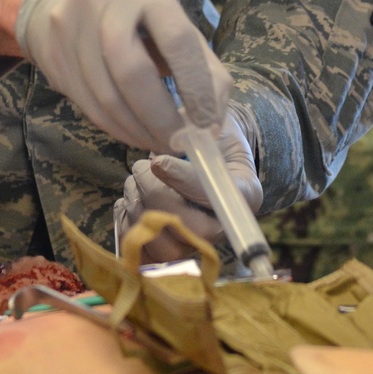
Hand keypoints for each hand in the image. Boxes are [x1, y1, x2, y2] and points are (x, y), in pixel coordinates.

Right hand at [15, 0, 231, 150]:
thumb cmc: (132, 13)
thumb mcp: (170, 20)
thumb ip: (201, 63)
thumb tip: (213, 122)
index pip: (176, 40)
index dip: (195, 88)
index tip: (206, 126)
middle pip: (133, 71)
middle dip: (160, 118)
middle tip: (179, 144)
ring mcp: (69, 24)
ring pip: (106, 95)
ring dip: (137, 130)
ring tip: (159, 143)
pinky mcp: (51, 52)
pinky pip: (87, 104)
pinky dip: (115, 128)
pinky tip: (133, 134)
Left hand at [113, 108, 261, 256]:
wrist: (203, 149)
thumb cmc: (209, 130)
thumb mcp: (213, 118)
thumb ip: (201, 122)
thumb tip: (175, 138)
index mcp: (245, 193)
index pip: (217, 196)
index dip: (183, 180)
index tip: (158, 161)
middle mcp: (224, 227)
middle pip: (187, 228)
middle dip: (155, 193)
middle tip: (142, 167)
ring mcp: (197, 243)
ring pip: (162, 245)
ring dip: (139, 207)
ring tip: (135, 181)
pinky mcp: (170, 252)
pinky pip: (143, 255)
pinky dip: (128, 226)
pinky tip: (128, 200)